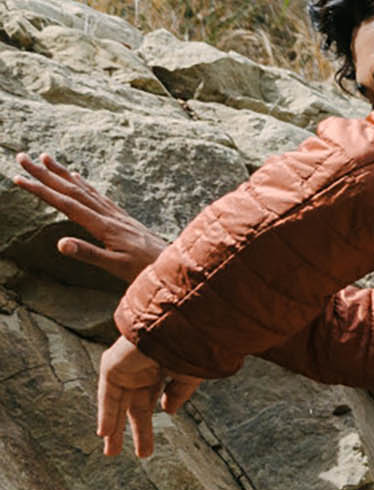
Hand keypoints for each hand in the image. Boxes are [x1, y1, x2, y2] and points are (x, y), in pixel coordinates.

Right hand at [11, 152, 169, 279]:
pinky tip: (77, 178)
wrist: (176, 267)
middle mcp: (109, 215)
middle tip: (22, 157)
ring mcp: (117, 215)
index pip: (66, 204)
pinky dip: (84, 185)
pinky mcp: (124, 219)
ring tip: (45, 158)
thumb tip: (61, 243)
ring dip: (62, 174)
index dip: (41, 190)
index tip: (19, 177)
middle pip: (72, 190)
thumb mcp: (116, 267)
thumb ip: (89, 254)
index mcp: (104, 226)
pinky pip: (99, 196)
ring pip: (84, 189)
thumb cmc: (146, 271)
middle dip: (45, 174)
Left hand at [95, 337, 199, 458]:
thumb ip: (177, 394)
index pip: (150, 403)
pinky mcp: (113, 366)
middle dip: (133, 431)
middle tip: (136, 454)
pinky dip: (106, 414)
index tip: (148, 447)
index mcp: (159, 371)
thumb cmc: (190, 347)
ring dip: (114, 429)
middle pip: (133, 408)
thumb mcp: (188, 376)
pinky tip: (104, 433)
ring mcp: (125, 368)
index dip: (148, 425)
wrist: (180, 327)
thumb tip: (168, 412)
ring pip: (117, 404)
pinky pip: (108, 395)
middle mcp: (140, 371)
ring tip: (111, 452)